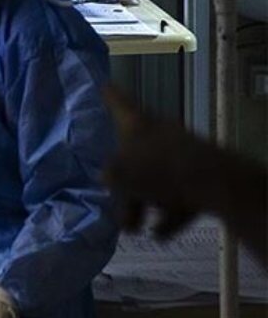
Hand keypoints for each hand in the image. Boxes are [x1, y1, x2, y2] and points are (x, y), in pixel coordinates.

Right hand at [104, 87, 211, 237]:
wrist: (214, 184)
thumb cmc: (159, 171)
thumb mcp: (121, 174)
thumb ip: (110, 175)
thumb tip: (107, 177)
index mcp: (138, 125)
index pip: (119, 103)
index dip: (109, 95)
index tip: (103, 84)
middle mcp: (160, 134)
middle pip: (134, 156)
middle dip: (123, 186)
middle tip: (115, 207)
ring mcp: (182, 155)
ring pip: (155, 180)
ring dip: (142, 205)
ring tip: (134, 229)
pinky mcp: (199, 177)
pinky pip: (177, 195)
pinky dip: (167, 214)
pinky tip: (159, 233)